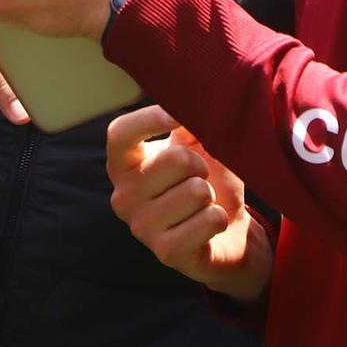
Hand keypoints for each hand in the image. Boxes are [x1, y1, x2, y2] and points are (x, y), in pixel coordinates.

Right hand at [106, 105, 271, 302]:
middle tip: (201, 177)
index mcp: (124, 164)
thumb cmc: (206, 180)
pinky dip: (220, 217)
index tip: (179, 115)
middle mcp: (123, 196)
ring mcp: (141, 227)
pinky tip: (210, 224)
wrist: (225, 233)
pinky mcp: (166, 252)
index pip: (120, 133)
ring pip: (196, 191)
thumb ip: (189, 118)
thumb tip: (190, 93)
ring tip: (204, 203)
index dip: (151, 119)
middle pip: (174, 159)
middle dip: (201, 163)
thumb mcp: (197, 143)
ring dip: (212, 194)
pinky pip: (209, 220)